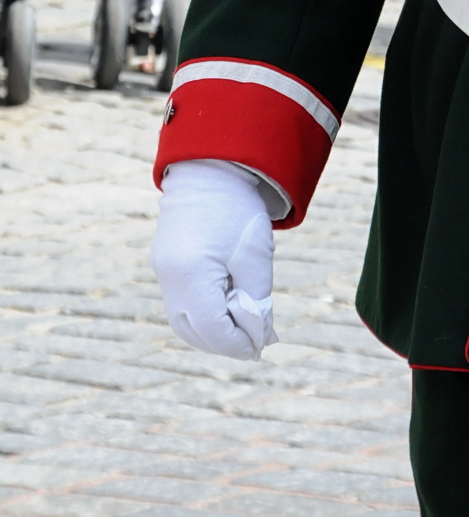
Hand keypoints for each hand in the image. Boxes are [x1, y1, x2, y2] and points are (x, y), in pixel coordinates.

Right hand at [151, 159, 277, 359]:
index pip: (212, 329)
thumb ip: (256, 300)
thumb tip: (256, 335)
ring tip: (240, 330)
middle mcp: (168, 277)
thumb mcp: (255, 256)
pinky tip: (224, 310)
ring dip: (210, 332)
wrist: (210, 169)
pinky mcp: (163, 263)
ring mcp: (162, 270)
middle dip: (223, 343)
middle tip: (252, 344)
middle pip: (192, 331)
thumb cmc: (237, 210)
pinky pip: (179, 302)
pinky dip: (200, 314)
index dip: (237, 344)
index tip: (259, 347)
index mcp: (190, 275)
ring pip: (182, 321)